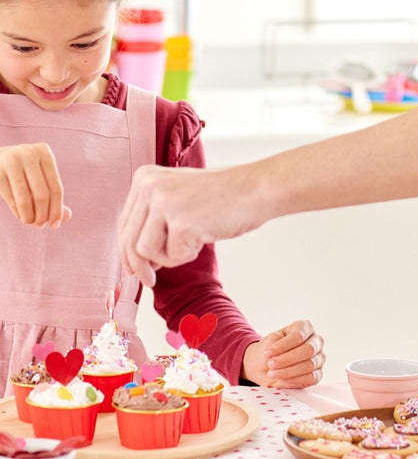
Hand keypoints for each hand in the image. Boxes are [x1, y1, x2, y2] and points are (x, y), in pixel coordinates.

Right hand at [0, 143, 70, 226]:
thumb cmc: (23, 171)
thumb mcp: (40, 177)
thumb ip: (54, 196)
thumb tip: (67, 217)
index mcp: (44, 152)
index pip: (56, 187)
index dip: (57, 209)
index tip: (55, 224)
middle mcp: (28, 153)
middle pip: (42, 194)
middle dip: (42, 215)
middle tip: (40, 225)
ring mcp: (11, 161)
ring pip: (25, 199)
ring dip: (29, 217)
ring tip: (30, 221)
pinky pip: (10, 199)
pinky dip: (17, 212)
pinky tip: (20, 215)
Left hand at [118, 164, 271, 286]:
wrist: (253, 190)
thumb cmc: (219, 198)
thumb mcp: (175, 197)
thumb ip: (151, 219)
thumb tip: (133, 260)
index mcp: (143, 177)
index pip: (123, 224)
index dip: (126, 252)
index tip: (134, 269)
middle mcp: (148, 186)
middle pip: (128, 239)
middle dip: (138, 266)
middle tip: (150, 281)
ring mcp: (164, 202)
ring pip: (144, 251)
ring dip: (167, 258)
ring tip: (190, 244)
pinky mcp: (180, 221)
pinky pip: (170, 256)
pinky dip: (186, 255)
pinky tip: (203, 237)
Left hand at [241, 320, 324, 387]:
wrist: (266, 366)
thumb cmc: (270, 350)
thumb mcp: (270, 342)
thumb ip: (276, 345)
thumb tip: (279, 356)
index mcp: (305, 327)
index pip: (299, 335)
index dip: (283, 345)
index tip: (268, 353)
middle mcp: (315, 341)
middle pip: (308, 350)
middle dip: (287, 359)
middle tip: (271, 364)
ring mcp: (319, 358)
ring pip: (309, 365)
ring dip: (288, 371)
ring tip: (272, 373)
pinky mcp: (317, 374)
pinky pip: (310, 378)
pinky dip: (294, 380)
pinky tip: (281, 379)